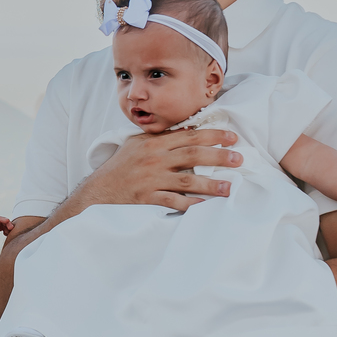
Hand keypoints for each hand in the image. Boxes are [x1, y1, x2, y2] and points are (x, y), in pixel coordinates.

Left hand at [0, 214, 13, 249]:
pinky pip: (2, 228)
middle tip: (11, 229)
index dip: (2, 219)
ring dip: (7, 226)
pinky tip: (7, 234)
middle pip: (0, 220)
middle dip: (7, 223)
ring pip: (2, 224)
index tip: (8, 220)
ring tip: (9, 233)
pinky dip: (6, 230)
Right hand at [85, 129, 241, 213]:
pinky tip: (205, 205)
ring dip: (211, 184)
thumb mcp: (136, 144)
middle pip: (192, 155)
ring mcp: (151, 180)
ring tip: (230, 187)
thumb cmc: (119, 167)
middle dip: (218, 156)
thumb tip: (187, 130)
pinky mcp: (147, 198)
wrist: (97, 191)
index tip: (232, 137)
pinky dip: (190, 204)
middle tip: (239, 158)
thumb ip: (160, 138)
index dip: (212, 135)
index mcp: (153, 144)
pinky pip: (173, 202)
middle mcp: (154, 160)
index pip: (188, 136)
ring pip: (187, 181)